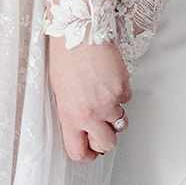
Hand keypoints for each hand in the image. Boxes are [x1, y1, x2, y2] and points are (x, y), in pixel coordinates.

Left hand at [47, 36, 130, 160]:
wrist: (80, 30)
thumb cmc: (66, 55)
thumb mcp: (59, 90)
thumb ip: (71, 112)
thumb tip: (80, 125)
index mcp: (70, 115)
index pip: (79, 151)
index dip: (87, 154)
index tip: (90, 150)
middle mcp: (90, 113)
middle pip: (107, 144)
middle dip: (106, 138)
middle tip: (102, 126)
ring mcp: (109, 102)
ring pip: (120, 122)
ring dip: (114, 113)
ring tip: (103, 94)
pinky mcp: (122, 89)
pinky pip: (125, 99)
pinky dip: (120, 92)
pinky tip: (109, 78)